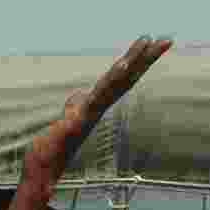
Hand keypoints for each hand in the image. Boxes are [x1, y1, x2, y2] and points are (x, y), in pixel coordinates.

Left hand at [22, 36, 171, 196]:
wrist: (43, 169)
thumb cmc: (53, 147)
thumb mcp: (65, 118)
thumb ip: (74, 106)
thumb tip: (80, 95)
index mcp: (95, 105)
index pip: (120, 80)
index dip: (136, 63)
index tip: (152, 43)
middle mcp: (97, 108)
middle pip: (126, 79)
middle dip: (145, 59)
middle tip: (166, 39)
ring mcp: (89, 114)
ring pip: (115, 84)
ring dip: (132, 63)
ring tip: (146, 43)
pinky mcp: (77, 120)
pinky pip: (96, 97)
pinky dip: (109, 83)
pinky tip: (120, 67)